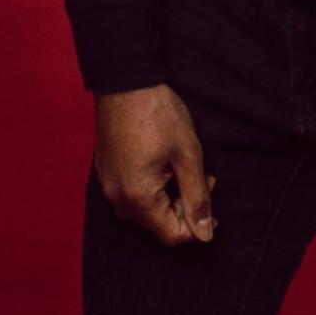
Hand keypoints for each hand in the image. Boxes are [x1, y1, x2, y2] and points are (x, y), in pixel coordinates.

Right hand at [94, 84, 215, 245]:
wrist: (124, 80)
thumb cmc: (158, 114)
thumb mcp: (188, 155)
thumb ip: (197, 197)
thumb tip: (205, 234)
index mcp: (138, 196)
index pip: (172, 234)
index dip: (197, 223)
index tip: (210, 194)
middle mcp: (117, 196)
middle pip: (157, 223)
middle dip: (183, 207)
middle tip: (201, 176)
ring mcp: (107, 183)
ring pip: (143, 209)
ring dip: (167, 198)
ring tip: (181, 168)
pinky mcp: (105, 170)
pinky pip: (129, 193)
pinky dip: (150, 187)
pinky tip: (161, 163)